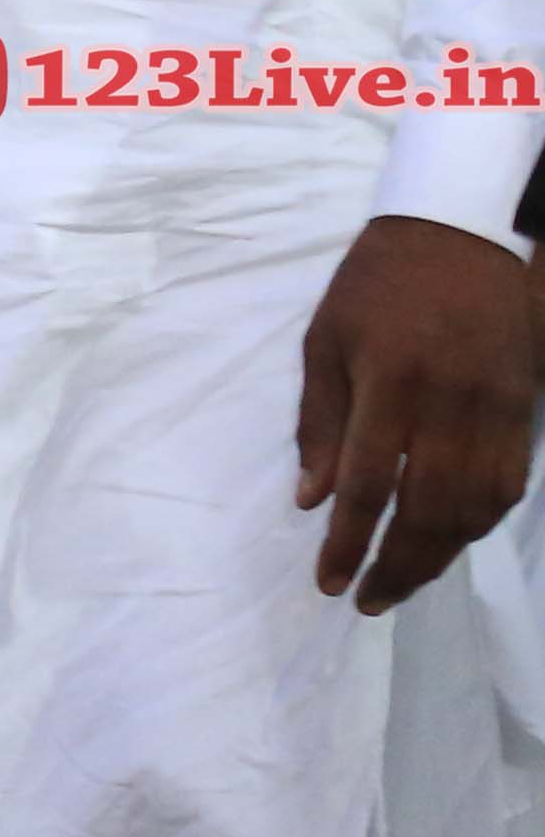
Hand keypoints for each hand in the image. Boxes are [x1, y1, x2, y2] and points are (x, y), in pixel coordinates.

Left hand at [297, 213, 539, 609]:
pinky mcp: (526, 411)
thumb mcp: (326, 339)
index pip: (367, 485)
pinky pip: (508, 484)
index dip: (349, 543)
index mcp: (389, 384)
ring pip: (475, 507)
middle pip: (428, 510)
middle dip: (397, 566)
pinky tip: (452, 540)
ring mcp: (496, 411)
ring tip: (404, 581)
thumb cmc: (379, 284)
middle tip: (368, 601)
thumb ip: (320, 421)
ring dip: (440, 555)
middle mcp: (449, 405)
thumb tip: (313, 499)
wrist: (466, 235)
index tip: (330, 583)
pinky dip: (479, 522)